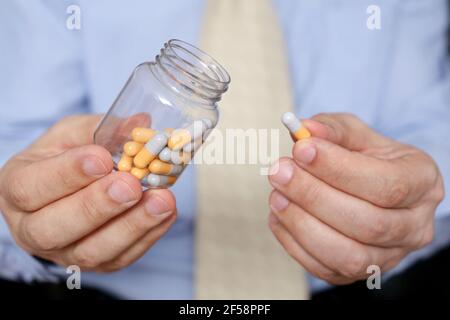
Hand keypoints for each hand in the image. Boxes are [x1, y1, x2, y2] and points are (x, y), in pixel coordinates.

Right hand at [0, 115, 176, 271]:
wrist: (68, 192)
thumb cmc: (65, 158)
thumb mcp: (72, 135)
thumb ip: (100, 129)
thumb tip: (141, 122)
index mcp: (17, 188)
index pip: (31, 187)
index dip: (68, 174)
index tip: (102, 159)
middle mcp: (32, 228)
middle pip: (55, 228)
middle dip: (98, 206)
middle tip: (130, 185)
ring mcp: (66, 252)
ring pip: (92, 251)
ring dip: (131, 226)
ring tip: (161, 201)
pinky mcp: (98, 264)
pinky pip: (121, 258)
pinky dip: (148, 235)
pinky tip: (166, 213)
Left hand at [268, 113, 443, 284]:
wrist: (368, 185)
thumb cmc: (364, 157)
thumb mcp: (354, 134)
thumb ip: (332, 129)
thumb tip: (305, 130)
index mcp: (422, 182)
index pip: (387, 185)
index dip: (339, 169)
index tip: (300, 149)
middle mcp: (414, 226)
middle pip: (368, 223)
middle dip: (314, 196)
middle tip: (279, 171)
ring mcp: (390, 256)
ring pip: (348, 255)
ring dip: (302, 224)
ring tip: (276, 195)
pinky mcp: (358, 272)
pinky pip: (325, 269)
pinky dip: (294, 243)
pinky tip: (279, 215)